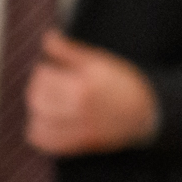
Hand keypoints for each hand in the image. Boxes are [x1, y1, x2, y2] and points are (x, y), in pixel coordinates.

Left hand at [25, 32, 158, 155]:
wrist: (145, 114)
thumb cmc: (122, 83)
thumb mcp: (99, 61)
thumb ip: (69, 50)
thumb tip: (47, 36)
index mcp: (84, 85)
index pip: (42, 76)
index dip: (44, 69)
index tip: (54, 70)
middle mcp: (80, 108)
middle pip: (35, 98)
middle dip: (38, 89)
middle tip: (50, 86)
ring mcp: (79, 129)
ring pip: (36, 120)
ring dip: (37, 110)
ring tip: (48, 103)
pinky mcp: (77, 144)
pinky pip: (42, 140)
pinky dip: (38, 131)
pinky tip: (47, 121)